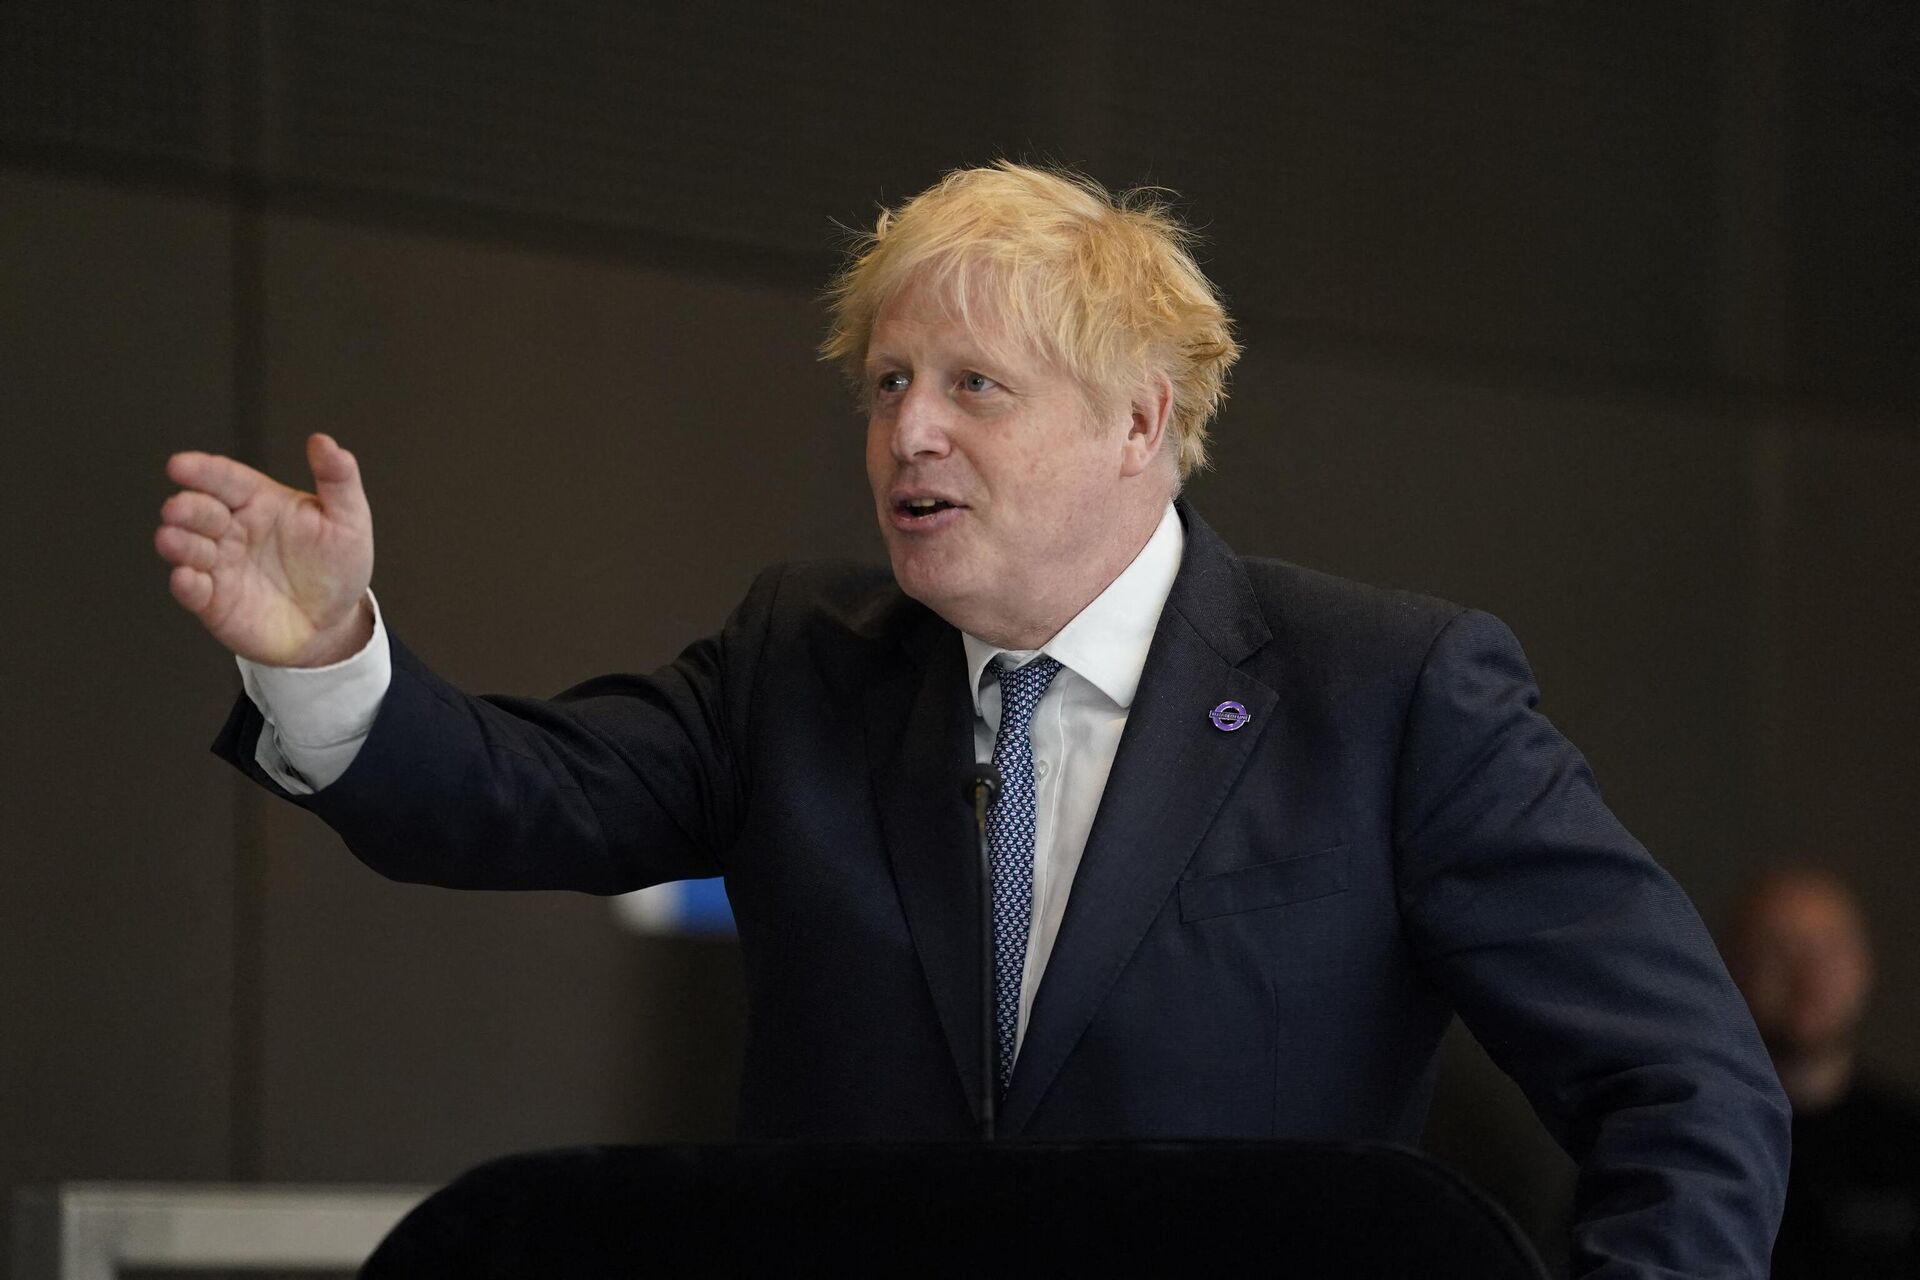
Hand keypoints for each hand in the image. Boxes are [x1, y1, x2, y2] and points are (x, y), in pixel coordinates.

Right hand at [155, 433, 375, 666]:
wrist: (334, 622)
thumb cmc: (337, 565)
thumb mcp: (348, 519)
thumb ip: (337, 479)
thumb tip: (324, 441)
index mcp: (258, 501)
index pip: (225, 478)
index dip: (202, 471)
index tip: (179, 465)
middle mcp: (232, 530)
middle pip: (199, 511)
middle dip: (186, 508)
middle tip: (177, 508)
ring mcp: (220, 565)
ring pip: (188, 549)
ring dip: (178, 543)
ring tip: (172, 539)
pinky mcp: (214, 602)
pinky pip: (194, 592)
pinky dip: (186, 585)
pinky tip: (186, 578)